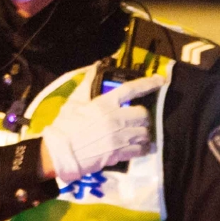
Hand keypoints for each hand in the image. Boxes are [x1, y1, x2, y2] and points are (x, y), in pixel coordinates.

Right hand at [39, 73, 166, 182]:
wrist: (59, 153)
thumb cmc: (65, 126)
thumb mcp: (74, 101)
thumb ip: (87, 84)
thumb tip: (96, 66)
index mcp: (105, 103)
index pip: (132, 89)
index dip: (149, 83)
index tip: (160, 81)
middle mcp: (115, 119)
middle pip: (143, 114)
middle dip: (143, 116)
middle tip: (138, 120)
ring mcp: (118, 137)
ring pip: (145, 133)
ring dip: (144, 133)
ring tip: (140, 134)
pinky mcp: (118, 154)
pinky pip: (140, 150)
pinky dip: (143, 148)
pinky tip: (142, 148)